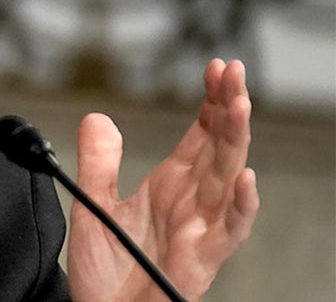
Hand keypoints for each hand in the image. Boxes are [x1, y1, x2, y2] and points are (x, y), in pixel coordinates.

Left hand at [67, 59, 259, 301]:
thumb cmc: (105, 272)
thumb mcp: (93, 205)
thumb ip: (98, 163)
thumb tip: (99, 117)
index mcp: (172, 186)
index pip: (201, 135)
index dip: (210, 101)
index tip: (216, 66)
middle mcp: (193, 204)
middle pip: (220, 147)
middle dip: (229, 107)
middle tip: (233, 70)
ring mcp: (200, 230)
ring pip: (228, 178)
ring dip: (237, 141)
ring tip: (240, 103)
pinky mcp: (199, 261)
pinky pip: (228, 231)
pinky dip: (239, 205)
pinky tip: (245, 177)